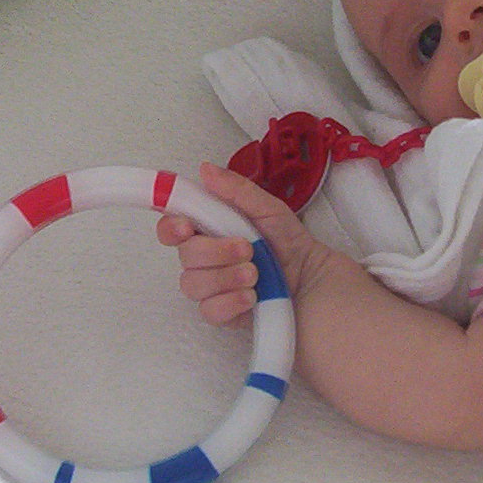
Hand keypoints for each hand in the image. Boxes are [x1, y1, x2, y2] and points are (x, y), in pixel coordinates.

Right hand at [155, 161, 337, 324]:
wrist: (311, 278)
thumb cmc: (289, 241)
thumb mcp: (268, 208)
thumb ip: (237, 190)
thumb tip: (206, 170)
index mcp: (208, 228)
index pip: (171, 226)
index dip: (171, 226)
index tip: (186, 227)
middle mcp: (204, 257)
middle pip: (185, 256)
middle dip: (216, 252)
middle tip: (247, 249)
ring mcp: (211, 287)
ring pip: (193, 284)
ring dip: (226, 277)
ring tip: (256, 274)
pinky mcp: (221, 312)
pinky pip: (210, 310)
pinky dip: (231, 302)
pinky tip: (252, 297)